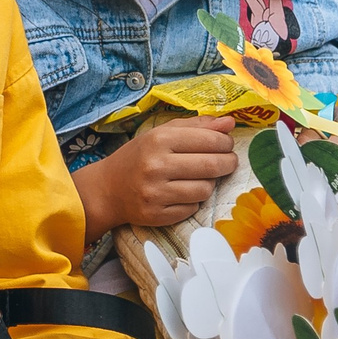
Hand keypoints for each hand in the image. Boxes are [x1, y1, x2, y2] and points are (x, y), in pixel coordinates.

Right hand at [74, 115, 236, 236]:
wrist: (108, 189)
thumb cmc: (139, 156)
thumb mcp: (162, 133)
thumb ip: (197, 126)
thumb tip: (230, 123)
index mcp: (159, 140)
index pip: (209, 140)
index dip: (225, 142)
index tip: (226, 144)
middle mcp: (156, 166)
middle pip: (212, 166)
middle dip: (228, 162)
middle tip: (228, 161)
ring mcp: (156, 194)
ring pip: (205, 189)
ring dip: (209, 183)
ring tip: (200, 177)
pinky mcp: (157, 215)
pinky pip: (193, 208)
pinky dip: (194, 200)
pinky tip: (184, 193)